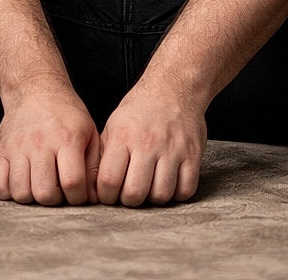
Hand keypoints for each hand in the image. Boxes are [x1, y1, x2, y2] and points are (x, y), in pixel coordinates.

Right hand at [0, 88, 100, 205]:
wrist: (35, 89)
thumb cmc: (65, 114)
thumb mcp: (89, 132)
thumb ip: (93, 166)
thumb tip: (93, 198)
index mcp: (66, 139)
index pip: (73, 183)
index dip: (78, 197)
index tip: (77, 192)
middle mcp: (40, 143)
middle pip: (45, 194)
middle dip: (54, 200)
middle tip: (57, 188)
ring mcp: (18, 147)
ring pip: (21, 193)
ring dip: (32, 197)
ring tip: (40, 184)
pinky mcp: (1, 151)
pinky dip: (9, 191)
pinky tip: (22, 181)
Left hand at [97, 84, 206, 206]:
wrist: (173, 87)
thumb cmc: (140, 110)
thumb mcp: (114, 125)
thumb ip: (105, 156)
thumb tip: (95, 188)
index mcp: (123, 136)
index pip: (109, 181)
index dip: (106, 196)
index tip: (110, 194)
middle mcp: (148, 143)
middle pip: (135, 194)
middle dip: (130, 201)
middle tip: (131, 192)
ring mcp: (173, 149)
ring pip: (161, 195)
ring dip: (154, 198)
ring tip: (150, 186)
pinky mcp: (193, 154)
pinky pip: (186, 190)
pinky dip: (177, 193)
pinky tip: (170, 182)